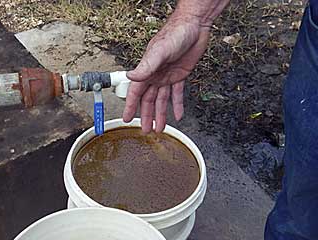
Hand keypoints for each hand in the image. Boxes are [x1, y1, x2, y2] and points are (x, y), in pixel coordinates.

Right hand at [123, 14, 210, 132]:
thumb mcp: (159, 51)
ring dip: (161, 114)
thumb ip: (146, 66)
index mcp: (147, 71)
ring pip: (162, 100)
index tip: (127, 119)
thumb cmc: (175, 33)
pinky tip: (178, 115)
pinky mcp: (180, 75)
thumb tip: (131, 76)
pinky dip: (177, 105)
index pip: (136, 94)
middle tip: (146, 130)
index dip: (131, 107)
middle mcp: (155, 75)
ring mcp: (167, 76)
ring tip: (159, 128)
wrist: (195, 25)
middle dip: (147, 116)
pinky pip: (177, 94)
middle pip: (149, 101)